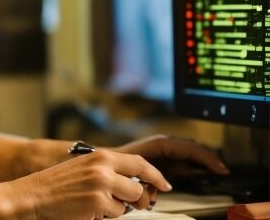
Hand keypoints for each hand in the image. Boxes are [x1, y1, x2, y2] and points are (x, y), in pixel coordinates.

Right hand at [12, 149, 171, 219]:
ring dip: (116, 208)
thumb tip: (134, 185)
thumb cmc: (54, 186)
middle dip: (137, 199)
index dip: (155, 175)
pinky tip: (86, 210)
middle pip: (138, 186)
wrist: (32, 197)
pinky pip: (115, 215)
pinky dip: (103, 216)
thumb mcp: (83, 169)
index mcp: (100, 156)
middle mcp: (104, 167)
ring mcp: (102, 185)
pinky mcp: (98, 203)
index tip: (165, 184)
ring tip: (93, 204)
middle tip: (131, 204)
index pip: (139, 163)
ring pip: (128, 204)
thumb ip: (107, 171)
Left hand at [113, 134, 229, 178]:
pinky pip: (181, 157)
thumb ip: (155, 175)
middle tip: (223, 171)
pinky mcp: (161, 155)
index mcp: (161, 144)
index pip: (191, 149)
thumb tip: (167, 186)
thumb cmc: (119, 160)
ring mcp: (163, 148)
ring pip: (189, 152)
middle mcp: (164, 143)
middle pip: (193, 148)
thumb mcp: (138, 167)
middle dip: (209, 158)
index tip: (220, 169)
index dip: (207, 158)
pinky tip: (199, 170)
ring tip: (216, 170)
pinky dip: (193, 163)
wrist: (106, 157)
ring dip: (202, 160)